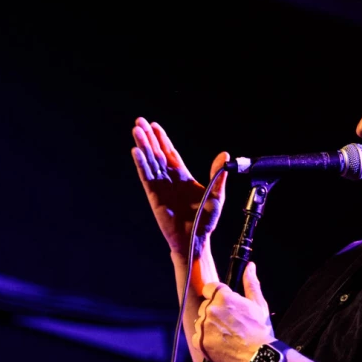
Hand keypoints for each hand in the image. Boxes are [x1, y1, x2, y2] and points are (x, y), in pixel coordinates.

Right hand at [131, 117, 227, 254]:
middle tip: (139, 121)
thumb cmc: (206, 220)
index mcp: (183, 177)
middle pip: (157, 154)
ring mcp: (161, 187)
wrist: (195, 240)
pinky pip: (147, 177)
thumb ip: (218, 174)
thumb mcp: (217, 194)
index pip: (171, 153)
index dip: (163, 139)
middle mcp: (170, 180)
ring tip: (136, 130)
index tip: (155, 125)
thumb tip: (225, 155)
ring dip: (143, 146)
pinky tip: (136, 151)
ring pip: (150, 162)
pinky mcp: (155, 197)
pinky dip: (142, 164)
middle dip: (149, 137)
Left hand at [193, 262, 273, 361]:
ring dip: (209, 327)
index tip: (224, 304)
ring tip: (226, 336)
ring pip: (201, 322)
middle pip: (205, 306)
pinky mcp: (200, 342)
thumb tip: (250, 266)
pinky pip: (197, 337)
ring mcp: (203, 326)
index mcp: (223, 297)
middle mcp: (210, 309)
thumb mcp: (259, 304)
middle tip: (230, 324)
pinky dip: (206, 341)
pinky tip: (220, 344)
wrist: (258, 357)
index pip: (209, 288)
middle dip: (214, 313)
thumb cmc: (260, 330)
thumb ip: (251, 283)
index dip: (215, 295)